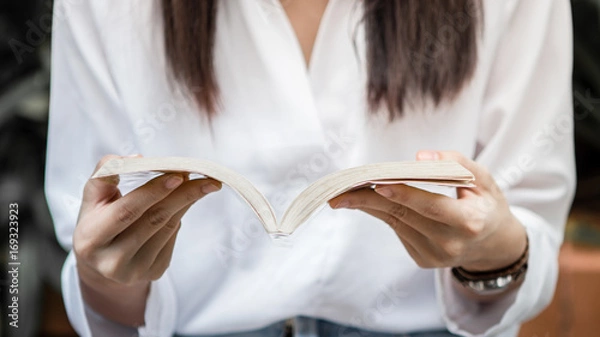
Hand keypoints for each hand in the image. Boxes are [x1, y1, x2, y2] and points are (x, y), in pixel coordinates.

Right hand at [74, 155, 220, 325]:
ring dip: (187, 201)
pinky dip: (179, 215)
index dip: (153, 192)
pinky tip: (183, 202)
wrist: (101, 262)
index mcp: (91, 239)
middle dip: (183, 195)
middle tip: (205, 178)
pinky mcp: (154, 272)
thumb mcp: (92, 199)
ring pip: (168, 227)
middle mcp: (112, 261)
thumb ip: (106, 174)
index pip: (127, 211)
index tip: (178, 175)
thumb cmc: (98, 221)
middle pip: (154, 220)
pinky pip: (173, 237)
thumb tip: (138, 159)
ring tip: (202, 183)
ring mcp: (136, 271)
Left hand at [329, 151, 526, 271]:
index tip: (379, 184)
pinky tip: (364, 199)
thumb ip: (456, 163)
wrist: (492, 245)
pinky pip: (397, 229)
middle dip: (370, 199)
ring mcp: (434, 256)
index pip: (432, 207)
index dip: (405, 195)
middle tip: (340, 191)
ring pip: (395, 222)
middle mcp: (450, 244)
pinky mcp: (422, 259)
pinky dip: (381, 211)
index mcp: (470, 223)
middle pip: (404, 215)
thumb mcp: (483, 179)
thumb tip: (419, 157)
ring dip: (367, 204)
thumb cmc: (486, 204)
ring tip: (342, 192)